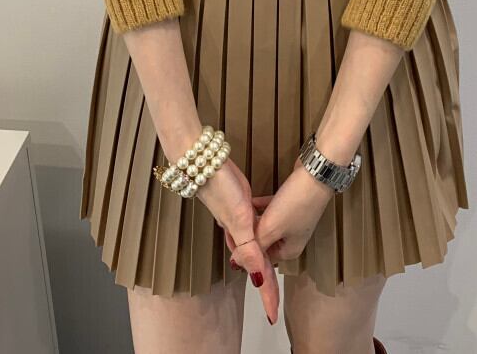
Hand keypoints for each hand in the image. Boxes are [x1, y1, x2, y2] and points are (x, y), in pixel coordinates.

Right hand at [195, 158, 279, 324]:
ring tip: (270, 271)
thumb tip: (257, 278)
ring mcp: (238, 218)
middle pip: (257, 262)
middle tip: (273, 301)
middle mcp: (239, 232)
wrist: (203, 161)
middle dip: (265, 281)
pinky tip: (261, 224)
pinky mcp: (238, 202)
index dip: (267, 293)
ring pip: (254, 244)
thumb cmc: (220, 188)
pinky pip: (252, 223)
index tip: (271, 315)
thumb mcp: (238, 219)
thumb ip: (248, 248)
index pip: (259, 272)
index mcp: (242, 240)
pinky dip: (259, 229)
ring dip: (262, 258)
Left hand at [231, 157, 333, 266]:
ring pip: (268, 224)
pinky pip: (273, 209)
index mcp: (290, 250)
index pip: (263, 259)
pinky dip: (262, 207)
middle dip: (251, 234)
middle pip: (265, 240)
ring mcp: (293, 220)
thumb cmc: (296, 204)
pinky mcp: (292, 203)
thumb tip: (236, 260)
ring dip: (255, 220)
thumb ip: (254, 244)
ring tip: (238, 215)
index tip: (232, 241)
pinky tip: (250, 201)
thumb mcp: (271, 228)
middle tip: (234, 226)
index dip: (247, 251)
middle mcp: (292, 238)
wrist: (316, 174)